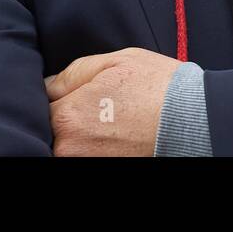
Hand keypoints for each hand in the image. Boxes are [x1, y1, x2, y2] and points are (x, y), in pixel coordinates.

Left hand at [44, 47, 180, 155]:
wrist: (193, 120)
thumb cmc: (158, 87)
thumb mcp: (115, 61)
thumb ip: (74, 72)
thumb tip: (48, 85)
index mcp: (68, 115)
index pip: (39, 107)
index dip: (53, 98)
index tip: (70, 94)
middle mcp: (70, 148)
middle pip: (50, 132)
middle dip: (63, 118)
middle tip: (90, 108)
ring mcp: (87, 164)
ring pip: (66, 147)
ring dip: (77, 135)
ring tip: (103, 123)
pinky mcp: (104, 170)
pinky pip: (85, 155)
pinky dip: (91, 148)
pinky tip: (110, 136)